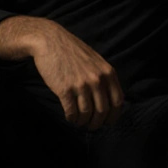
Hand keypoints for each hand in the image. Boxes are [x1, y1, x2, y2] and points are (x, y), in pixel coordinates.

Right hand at [0, 16, 123, 128]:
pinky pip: (71, 112)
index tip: (107, 122)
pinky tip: (70, 117)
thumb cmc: (72, 52)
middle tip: (91, 126)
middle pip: (102, 111)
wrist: (50, 41)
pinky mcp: (64, 89)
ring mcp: (81, 85)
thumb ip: (104, 78)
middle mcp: (97, 80)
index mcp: (108, 73)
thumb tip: (109, 100)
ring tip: (79, 122)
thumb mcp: (96, 61)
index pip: (118, 102)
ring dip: (83, 122)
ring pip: (87, 114)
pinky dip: (71, 118)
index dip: (113, 116)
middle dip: (97, 123)